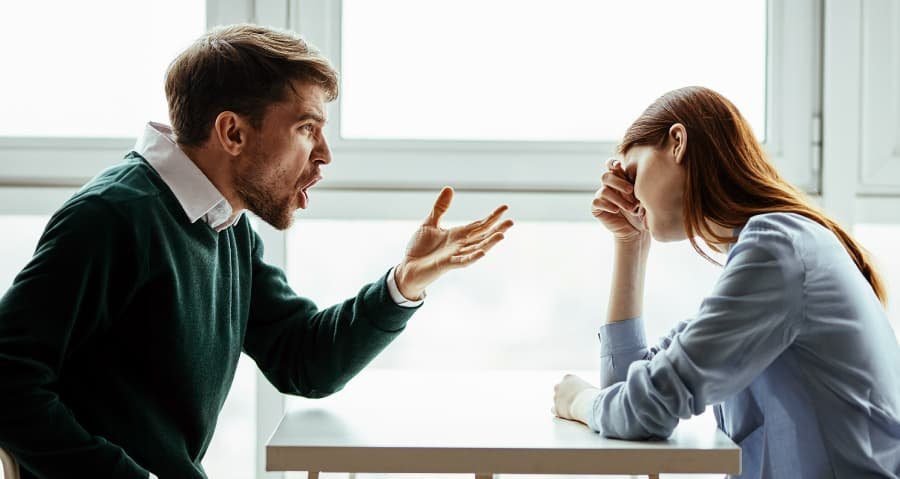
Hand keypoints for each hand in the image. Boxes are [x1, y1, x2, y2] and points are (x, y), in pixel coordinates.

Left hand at [395, 187, 513, 298]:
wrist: (408, 267)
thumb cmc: (419, 248)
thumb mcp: (430, 223)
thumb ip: (440, 208)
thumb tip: (450, 188)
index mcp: (458, 235)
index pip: (479, 225)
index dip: (492, 217)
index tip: (505, 208)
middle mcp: (460, 245)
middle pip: (482, 236)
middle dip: (496, 229)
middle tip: (511, 222)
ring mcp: (455, 255)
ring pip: (476, 248)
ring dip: (489, 243)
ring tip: (502, 235)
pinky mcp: (447, 264)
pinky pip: (463, 261)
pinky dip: (473, 257)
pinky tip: (483, 252)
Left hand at [552, 374, 598, 424]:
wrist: (587, 404)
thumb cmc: (592, 395)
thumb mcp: (591, 388)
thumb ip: (587, 389)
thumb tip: (593, 393)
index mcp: (568, 378)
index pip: (567, 380)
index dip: (572, 387)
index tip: (576, 392)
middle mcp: (560, 385)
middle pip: (558, 387)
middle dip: (564, 393)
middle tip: (571, 399)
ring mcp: (556, 397)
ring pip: (556, 399)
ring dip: (561, 403)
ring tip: (571, 408)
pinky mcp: (556, 408)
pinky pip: (554, 409)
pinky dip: (559, 412)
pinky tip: (565, 414)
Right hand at [591, 157, 647, 242]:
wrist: (637, 230)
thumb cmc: (642, 211)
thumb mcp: (641, 195)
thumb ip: (635, 184)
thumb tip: (631, 175)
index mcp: (619, 179)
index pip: (611, 166)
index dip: (612, 163)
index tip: (618, 165)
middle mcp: (609, 186)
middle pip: (606, 176)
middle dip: (618, 182)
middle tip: (631, 190)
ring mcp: (601, 197)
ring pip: (604, 190)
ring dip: (618, 199)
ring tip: (631, 208)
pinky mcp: (596, 208)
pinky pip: (597, 202)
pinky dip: (607, 205)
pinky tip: (616, 210)